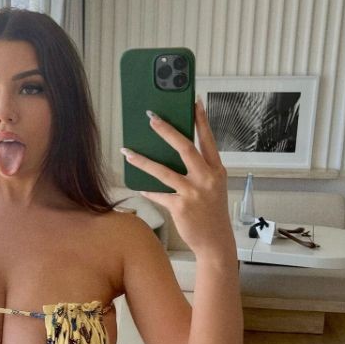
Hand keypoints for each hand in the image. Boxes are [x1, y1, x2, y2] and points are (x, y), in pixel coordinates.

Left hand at [121, 97, 231, 257]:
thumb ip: (198, 172)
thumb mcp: (212, 188)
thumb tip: (172, 157)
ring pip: (163, 171)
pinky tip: (140, 187)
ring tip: (127, 151)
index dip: (200, 120)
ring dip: (142, 160)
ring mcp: (194, 192)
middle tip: (151, 118)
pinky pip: (159, 194)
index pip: (208, 139)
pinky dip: (149, 191)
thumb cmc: (212, 214)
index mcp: (217, 170)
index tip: (193, 101)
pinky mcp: (180, 206)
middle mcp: (206, 178)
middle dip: (166, 130)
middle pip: (184, 148)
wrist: (216, 242)